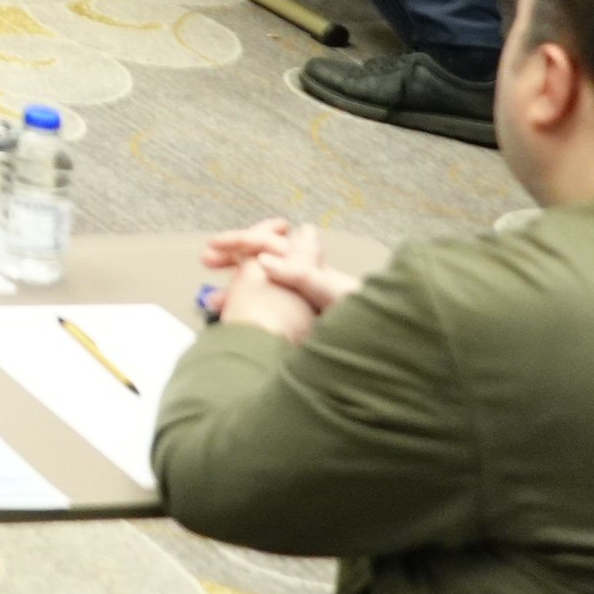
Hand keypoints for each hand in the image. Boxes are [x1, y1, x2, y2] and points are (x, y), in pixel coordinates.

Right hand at [197, 217, 372, 336]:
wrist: (387, 351)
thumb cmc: (366, 323)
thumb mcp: (333, 294)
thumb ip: (302, 274)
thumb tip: (264, 259)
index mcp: (313, 267)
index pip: (270, 243)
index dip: (240, 242)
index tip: (212, 247)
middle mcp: (308, 279)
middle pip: (263, 259)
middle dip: (234, 258)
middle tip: (206, 262)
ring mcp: (305, 302)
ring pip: (263, 285)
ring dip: (238, 288)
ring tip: (215, 303)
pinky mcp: (304, 324)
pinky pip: (269, 308)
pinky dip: (249, 310)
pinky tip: (237, 322)